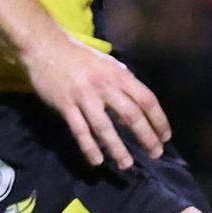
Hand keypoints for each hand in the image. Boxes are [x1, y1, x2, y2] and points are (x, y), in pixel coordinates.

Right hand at [24, 31, 171, 172]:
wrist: (45, 47)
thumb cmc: (81, 57)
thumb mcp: (109, 66)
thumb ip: (123, 86)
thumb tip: (134, 114)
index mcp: (120, 75)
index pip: (147, 100)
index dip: (159, 120)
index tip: (165, 137)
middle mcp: (105, 87)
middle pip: (131, 116)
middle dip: (146, 137)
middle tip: (155, 154)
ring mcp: (84, 97)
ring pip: (105, 127)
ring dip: (117, 148)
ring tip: (127, 164)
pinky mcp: (65, 106)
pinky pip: (80, 130)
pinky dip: (89, 147)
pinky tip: (97, 160)